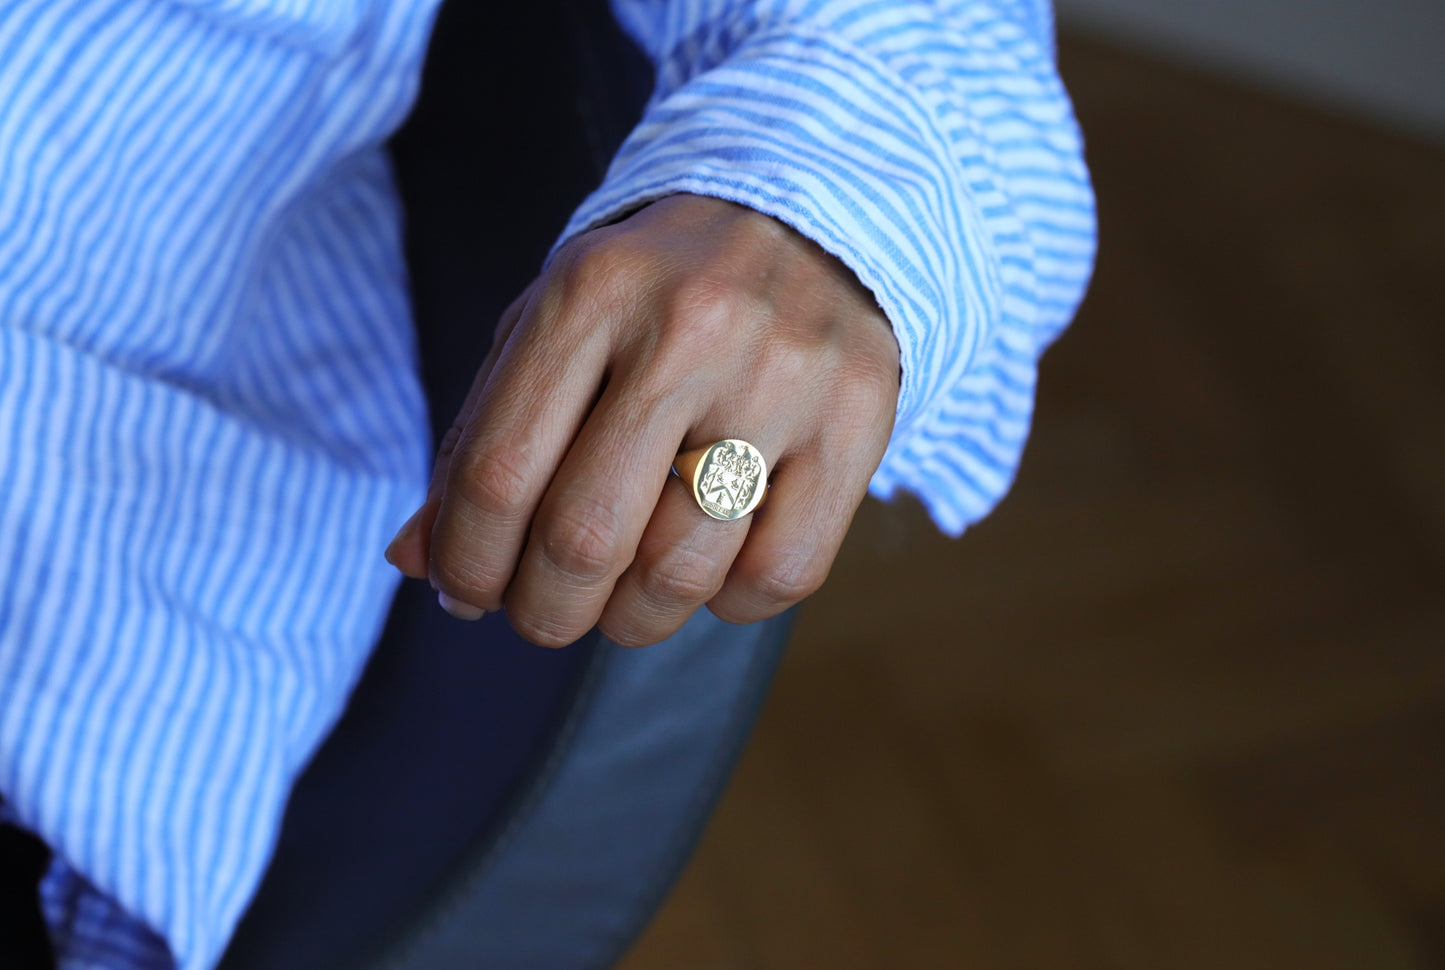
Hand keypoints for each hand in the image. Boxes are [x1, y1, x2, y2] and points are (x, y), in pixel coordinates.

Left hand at [385, 194, 899, 646]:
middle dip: (543, 612)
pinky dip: (728, 605)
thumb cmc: (656, 292)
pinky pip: (781, 576)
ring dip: (631, 620)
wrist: (808, 215)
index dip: (467, 564)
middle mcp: (692, 329)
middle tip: (541, 614)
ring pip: (682, 572)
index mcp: (591, 292)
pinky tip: (711, 569)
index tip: (466, 592)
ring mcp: (785, 377)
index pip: (497, 475)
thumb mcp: (554, 328)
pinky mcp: (860, 420)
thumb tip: (418, 563)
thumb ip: (481, 437)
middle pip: (585, 537)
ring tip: (621, 599)